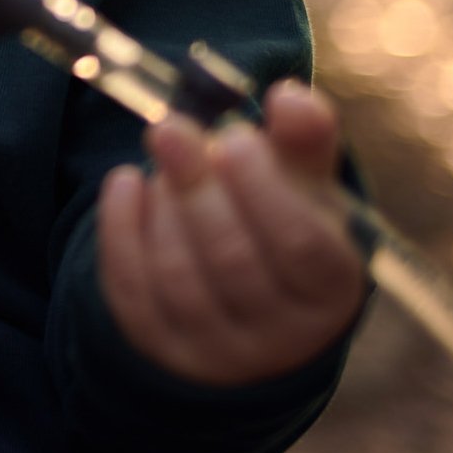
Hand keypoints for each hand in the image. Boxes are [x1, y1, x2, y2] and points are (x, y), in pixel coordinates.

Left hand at [97, 81, 366, 385]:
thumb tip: (289, 98)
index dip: (262, 187)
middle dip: (195, 186)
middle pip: (232, 260)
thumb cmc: (284, 221)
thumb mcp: (306, 182)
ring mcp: (220, 354)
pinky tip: (125, 183)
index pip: (301, 245)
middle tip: (171, 129)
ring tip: (163, 157)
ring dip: (162, 205)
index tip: (233, 137)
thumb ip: (305, 135)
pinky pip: (133, 294)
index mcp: (332, 288)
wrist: (249, 295)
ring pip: (179, 277)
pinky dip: (120, 232)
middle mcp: (283, 336)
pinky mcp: (164, 352)